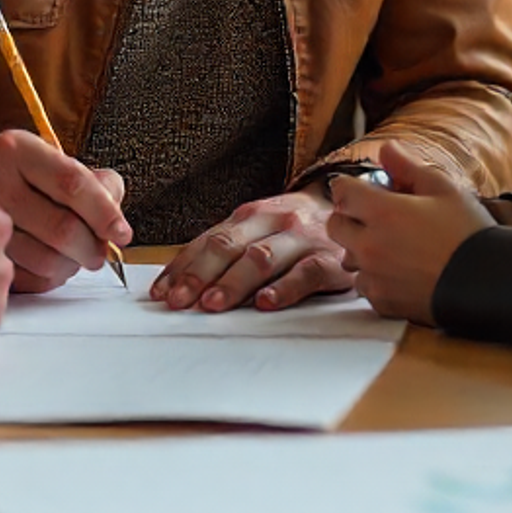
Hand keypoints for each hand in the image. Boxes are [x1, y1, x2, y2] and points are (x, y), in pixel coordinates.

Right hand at [0, 128, 131, 292]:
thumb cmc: (20, 182)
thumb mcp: (54, 165)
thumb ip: (96, 182)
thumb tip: (115, 216)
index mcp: (16, 149)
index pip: (72, 182)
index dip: (104, 212)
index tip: (122, 233)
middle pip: (63, 228)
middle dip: (91, 247)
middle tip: (98, 252)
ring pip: (46, 259)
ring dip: (70, 265)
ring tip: (71, 256)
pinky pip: (27, 280)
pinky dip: (48, 278)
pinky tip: (47, 265)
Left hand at [151, 188, 355, 311]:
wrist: (350, 209)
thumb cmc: (293, 230)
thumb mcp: (259, 230)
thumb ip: (225, 251)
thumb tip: (178, 284)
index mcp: (249, 216)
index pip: (207, 241)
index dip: (182, 267)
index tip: (161, 293)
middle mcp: (271, 222)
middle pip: (228, 247)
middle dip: (199, 275)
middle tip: (179, 301)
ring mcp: (299, 239)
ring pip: (261, 258)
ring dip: (233, 282)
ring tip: (212, 303)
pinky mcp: (328, 259)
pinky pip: (304, 273)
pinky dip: (283, 289)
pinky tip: (266, 302)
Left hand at [326, 138, 494, 324]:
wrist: (489, 284)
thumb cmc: (467, 233)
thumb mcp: (443, 188)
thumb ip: (408, 167)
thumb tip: (386, 149)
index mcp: (382, 212)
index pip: (341, 191)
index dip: (350, 187)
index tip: (364, 190)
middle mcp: (370, 245)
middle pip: (335, 226)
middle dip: (349, 217)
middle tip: (375, 217)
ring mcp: (374, 276)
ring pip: (347, 258)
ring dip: (360, 250)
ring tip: (391, 247)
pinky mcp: (383, 302)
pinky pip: (364, 285)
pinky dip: (374, 277)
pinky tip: (399, 271)